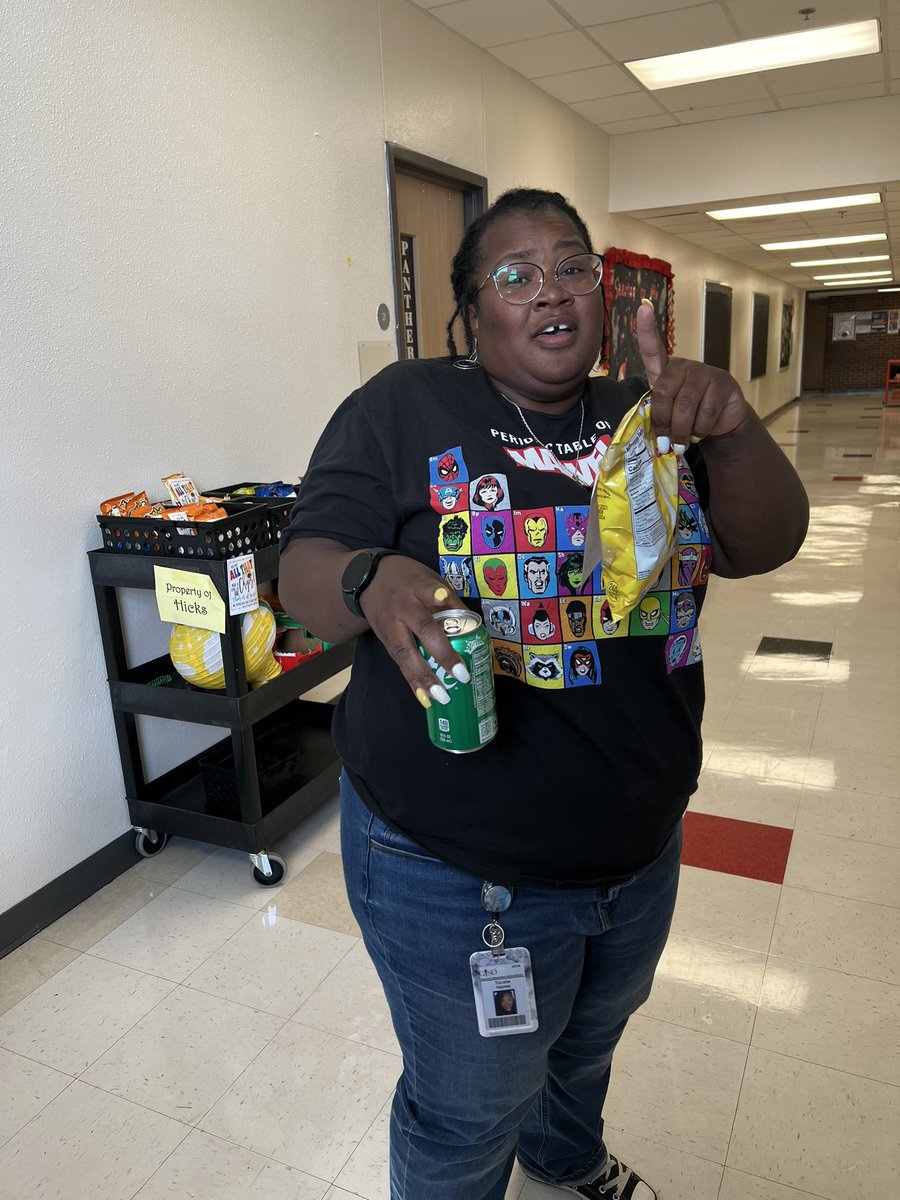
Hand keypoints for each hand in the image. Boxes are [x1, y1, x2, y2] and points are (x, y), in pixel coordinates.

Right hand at [358, 555, 471, 709]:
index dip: (435, 594)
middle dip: (441, 653)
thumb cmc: (407, 580)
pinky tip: (425, 698)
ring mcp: (391, 626)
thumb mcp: (427, 578)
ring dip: (424, 677)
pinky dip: (412, 682)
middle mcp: (402, 607)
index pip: (426, 588)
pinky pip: (400, 663)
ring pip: (405, 653)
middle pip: (420, 629)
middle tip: (461, 675)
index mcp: (415, 586)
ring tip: (440, 697)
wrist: (367, 580)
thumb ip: (447, 599)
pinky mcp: (384, 641)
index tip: (442, 596)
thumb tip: (472, 625)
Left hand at [635, 301, 749, 448]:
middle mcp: (684, 367)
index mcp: (665, 372)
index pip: (653, 349)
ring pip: (686, 406)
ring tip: (683, 442)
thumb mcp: (669, 416)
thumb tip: (656, 438)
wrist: (719, 425)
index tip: (643, 307)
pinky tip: (701, 432)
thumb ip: (659, 418)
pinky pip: (706, 412)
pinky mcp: (723, 383)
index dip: (647, 330)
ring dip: (682, 431)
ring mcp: (705, 372)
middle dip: (663, 422)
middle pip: (665, 392)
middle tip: (666, 443)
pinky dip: (700, 430)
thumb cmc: (687, 419)